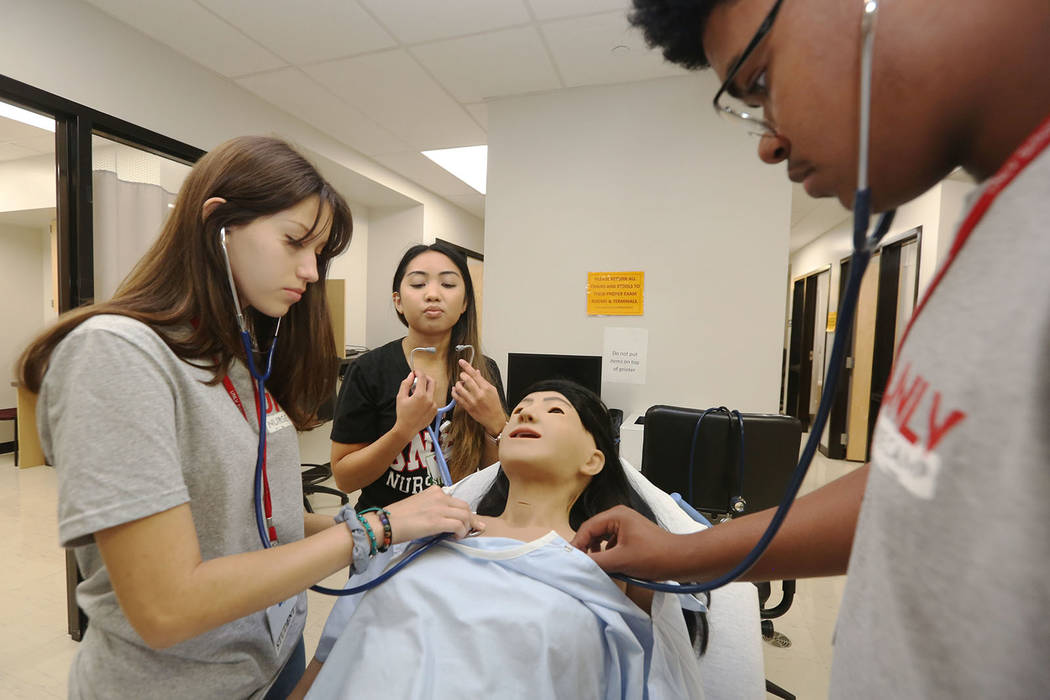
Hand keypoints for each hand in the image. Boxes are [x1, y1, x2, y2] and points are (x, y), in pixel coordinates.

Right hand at [383, 486, 484, 541]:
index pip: (456, 500)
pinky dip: (461, 532)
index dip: (464, 512)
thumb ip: (432, 507)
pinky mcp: (437, 521)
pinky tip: (456, 537)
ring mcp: (439, 508)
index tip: (467, 521)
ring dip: (467, 527)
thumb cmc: (397, 517)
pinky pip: (459, 525)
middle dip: (471, 519)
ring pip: (465, 516)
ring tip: (461, 535)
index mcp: (434, 491)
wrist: (385, 523)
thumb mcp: (418, 504)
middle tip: (473, 529)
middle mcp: (439, 496)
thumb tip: (444, 520)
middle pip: (465, 507)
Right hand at [394, 371, 437, 436]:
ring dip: (425, 390)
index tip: (415, 372)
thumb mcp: (400, 397)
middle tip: (418, 379)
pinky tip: (419, 404)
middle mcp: (430, 399)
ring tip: (415, 396)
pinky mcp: (435, 410)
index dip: (418, 372)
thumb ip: (406, 384)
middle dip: (425, 377)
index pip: (422, 377)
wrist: (407, 429)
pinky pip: (433, 400)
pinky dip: (427, 398)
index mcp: (421, 395)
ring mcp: (434, 405)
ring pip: (432, 391)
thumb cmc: (403, 414)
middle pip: (432, 381)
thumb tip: (411, 376)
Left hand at [451, 359, 505, 436]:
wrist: (494, 419)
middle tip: (462, 376)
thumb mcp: (492, 390)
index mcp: (486, 388)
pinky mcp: (468, 407)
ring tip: (459, 384)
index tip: (461, 361)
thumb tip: (476, 372)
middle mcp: (479, 394)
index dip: (466, 366)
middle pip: (466, 379)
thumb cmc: (494, 404)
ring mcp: (473, 401)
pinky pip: (457, 398)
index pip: (475, 374)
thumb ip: (483, 381)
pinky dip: (454, 392)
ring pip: (460, 388)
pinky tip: (455, 391)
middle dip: (462, 375)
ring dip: (458, 384)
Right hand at [570, 506, 685, 579]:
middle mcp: (620, 517)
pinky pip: (613, 544)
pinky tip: (610, 566)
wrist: (682, 560)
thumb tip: (576, 563)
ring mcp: (627, 526)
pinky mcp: (633, 537)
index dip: (576, 544)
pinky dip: (608, 554)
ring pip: (602, 539)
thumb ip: (596, 561)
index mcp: (616, 515)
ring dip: (597, 552)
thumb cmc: (655, 556)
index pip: (587, 527)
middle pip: (593, 532)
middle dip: (586, 548)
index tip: (570, 560)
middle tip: (579, 564)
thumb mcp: (621, 560)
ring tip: (595, 566)